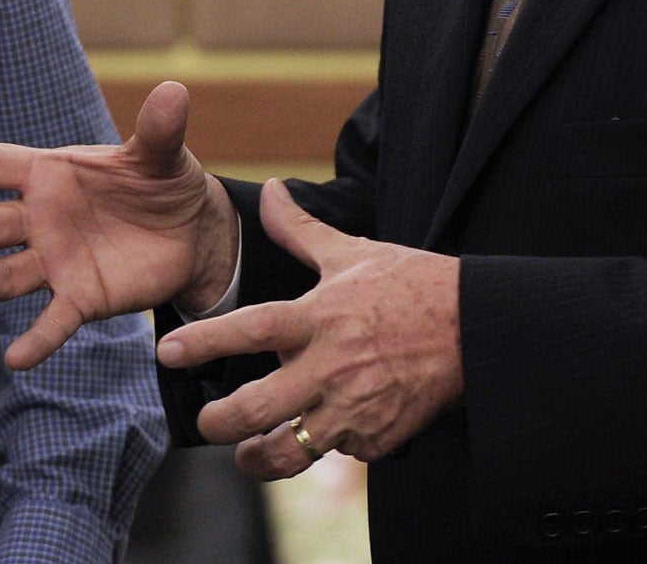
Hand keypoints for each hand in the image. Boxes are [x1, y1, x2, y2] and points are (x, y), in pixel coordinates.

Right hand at [0, 81, 237, 368]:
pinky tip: (17, 360)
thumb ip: (158, 129)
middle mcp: (40, 218)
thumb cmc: (159, 180)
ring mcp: (56, 261)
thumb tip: (174, 90)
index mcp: (48, 173)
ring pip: (11, 273)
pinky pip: (53, 322)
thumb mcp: (161, 153)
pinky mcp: (81, 299)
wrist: (190, 231)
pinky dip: (36, 341)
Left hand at [157, 178, 462, 479]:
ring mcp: (356, 407)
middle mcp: (330, 367)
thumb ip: (299, 231)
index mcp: (317, 318)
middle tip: (207, 424)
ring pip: (292, 449)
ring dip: (262, 459)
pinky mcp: (381, 437)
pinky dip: (328, 446)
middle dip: (221, 424)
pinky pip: (341, 451)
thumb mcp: (351, 252)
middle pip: (257, 409)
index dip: (203, 343)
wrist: (479, 327)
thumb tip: (271, 188)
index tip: (167, 353)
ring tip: (248, 455)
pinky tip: (324, 430)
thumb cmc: (410, 285)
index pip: (247, 331)